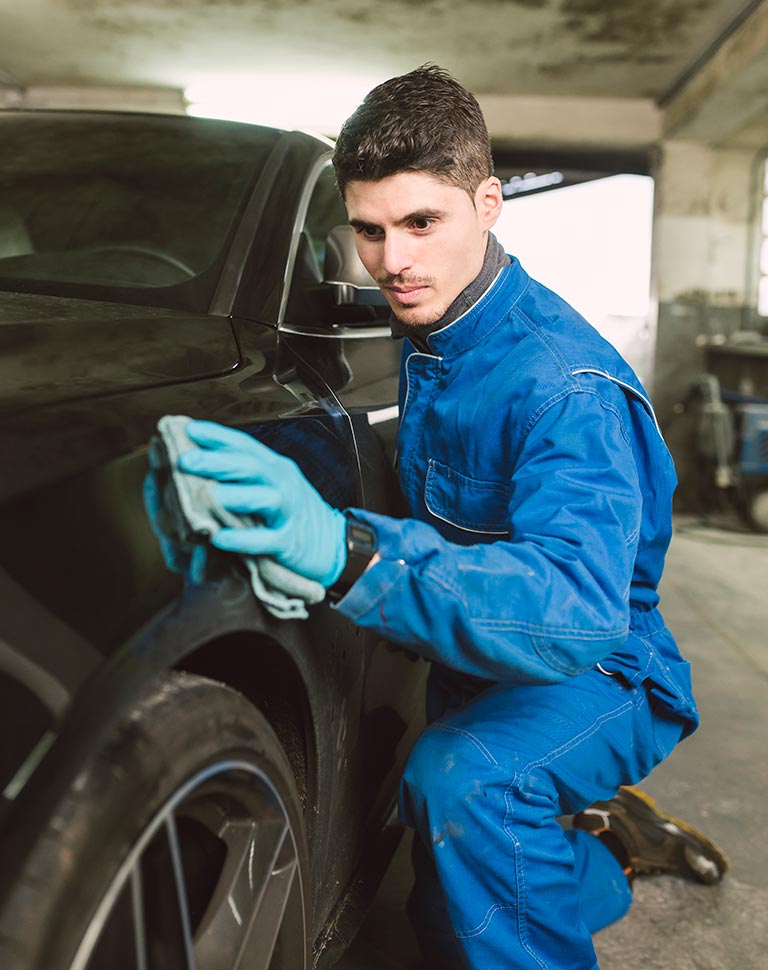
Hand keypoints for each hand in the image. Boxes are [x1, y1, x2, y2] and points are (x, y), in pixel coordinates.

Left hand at [178, 420, 346, 586]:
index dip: (217, 436)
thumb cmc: (292, 513)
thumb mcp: (273, 484)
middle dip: (218, 461)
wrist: (333, 543)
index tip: (188, 429)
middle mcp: (283, 483)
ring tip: (210, 494)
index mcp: (274, 467)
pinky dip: (243, 539)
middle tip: (187, 460)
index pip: (244, 445)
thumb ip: (243, 476)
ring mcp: (288, 512)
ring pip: (264, 498)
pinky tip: (220, 538)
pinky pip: (266, 539)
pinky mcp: (289, 541)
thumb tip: (201, 464)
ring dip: (237, 495)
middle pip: (251, 466)